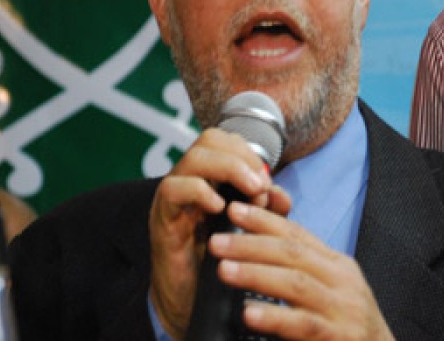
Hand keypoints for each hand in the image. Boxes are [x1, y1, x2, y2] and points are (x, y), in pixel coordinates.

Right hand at [148, 128, 290, 339]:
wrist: (193, 304)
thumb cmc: (221, 261)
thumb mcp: (251, 230)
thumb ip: (266, 209)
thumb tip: (281, 194)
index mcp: (209, 178)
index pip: (227, 140)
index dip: (250, 154)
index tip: (267, 183)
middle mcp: (189, 180)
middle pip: (210, 139)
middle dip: (242, 157)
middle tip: (260, 186)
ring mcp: (174, 197)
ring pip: (194, 158)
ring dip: (229, 168)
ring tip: (251, 192)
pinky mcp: (162, 217)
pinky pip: (173, 189)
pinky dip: (200, 191)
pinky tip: (220, 208)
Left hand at [208, 201, 394, 340]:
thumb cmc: (347, 324)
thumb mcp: (329, 287)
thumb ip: (299, 266)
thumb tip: (258, 244)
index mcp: (336, 263)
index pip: (296, 233)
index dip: (264, 220)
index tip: (234, 209)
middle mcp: (342, 280)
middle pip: (292, 253)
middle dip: (251, 243)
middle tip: (218, 241)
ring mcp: (343, 309)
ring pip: (296, 283)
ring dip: (256, 274)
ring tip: (224, 269)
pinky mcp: (339, 337)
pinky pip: (303, 324)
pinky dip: (274, 316)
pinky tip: (248, 313)